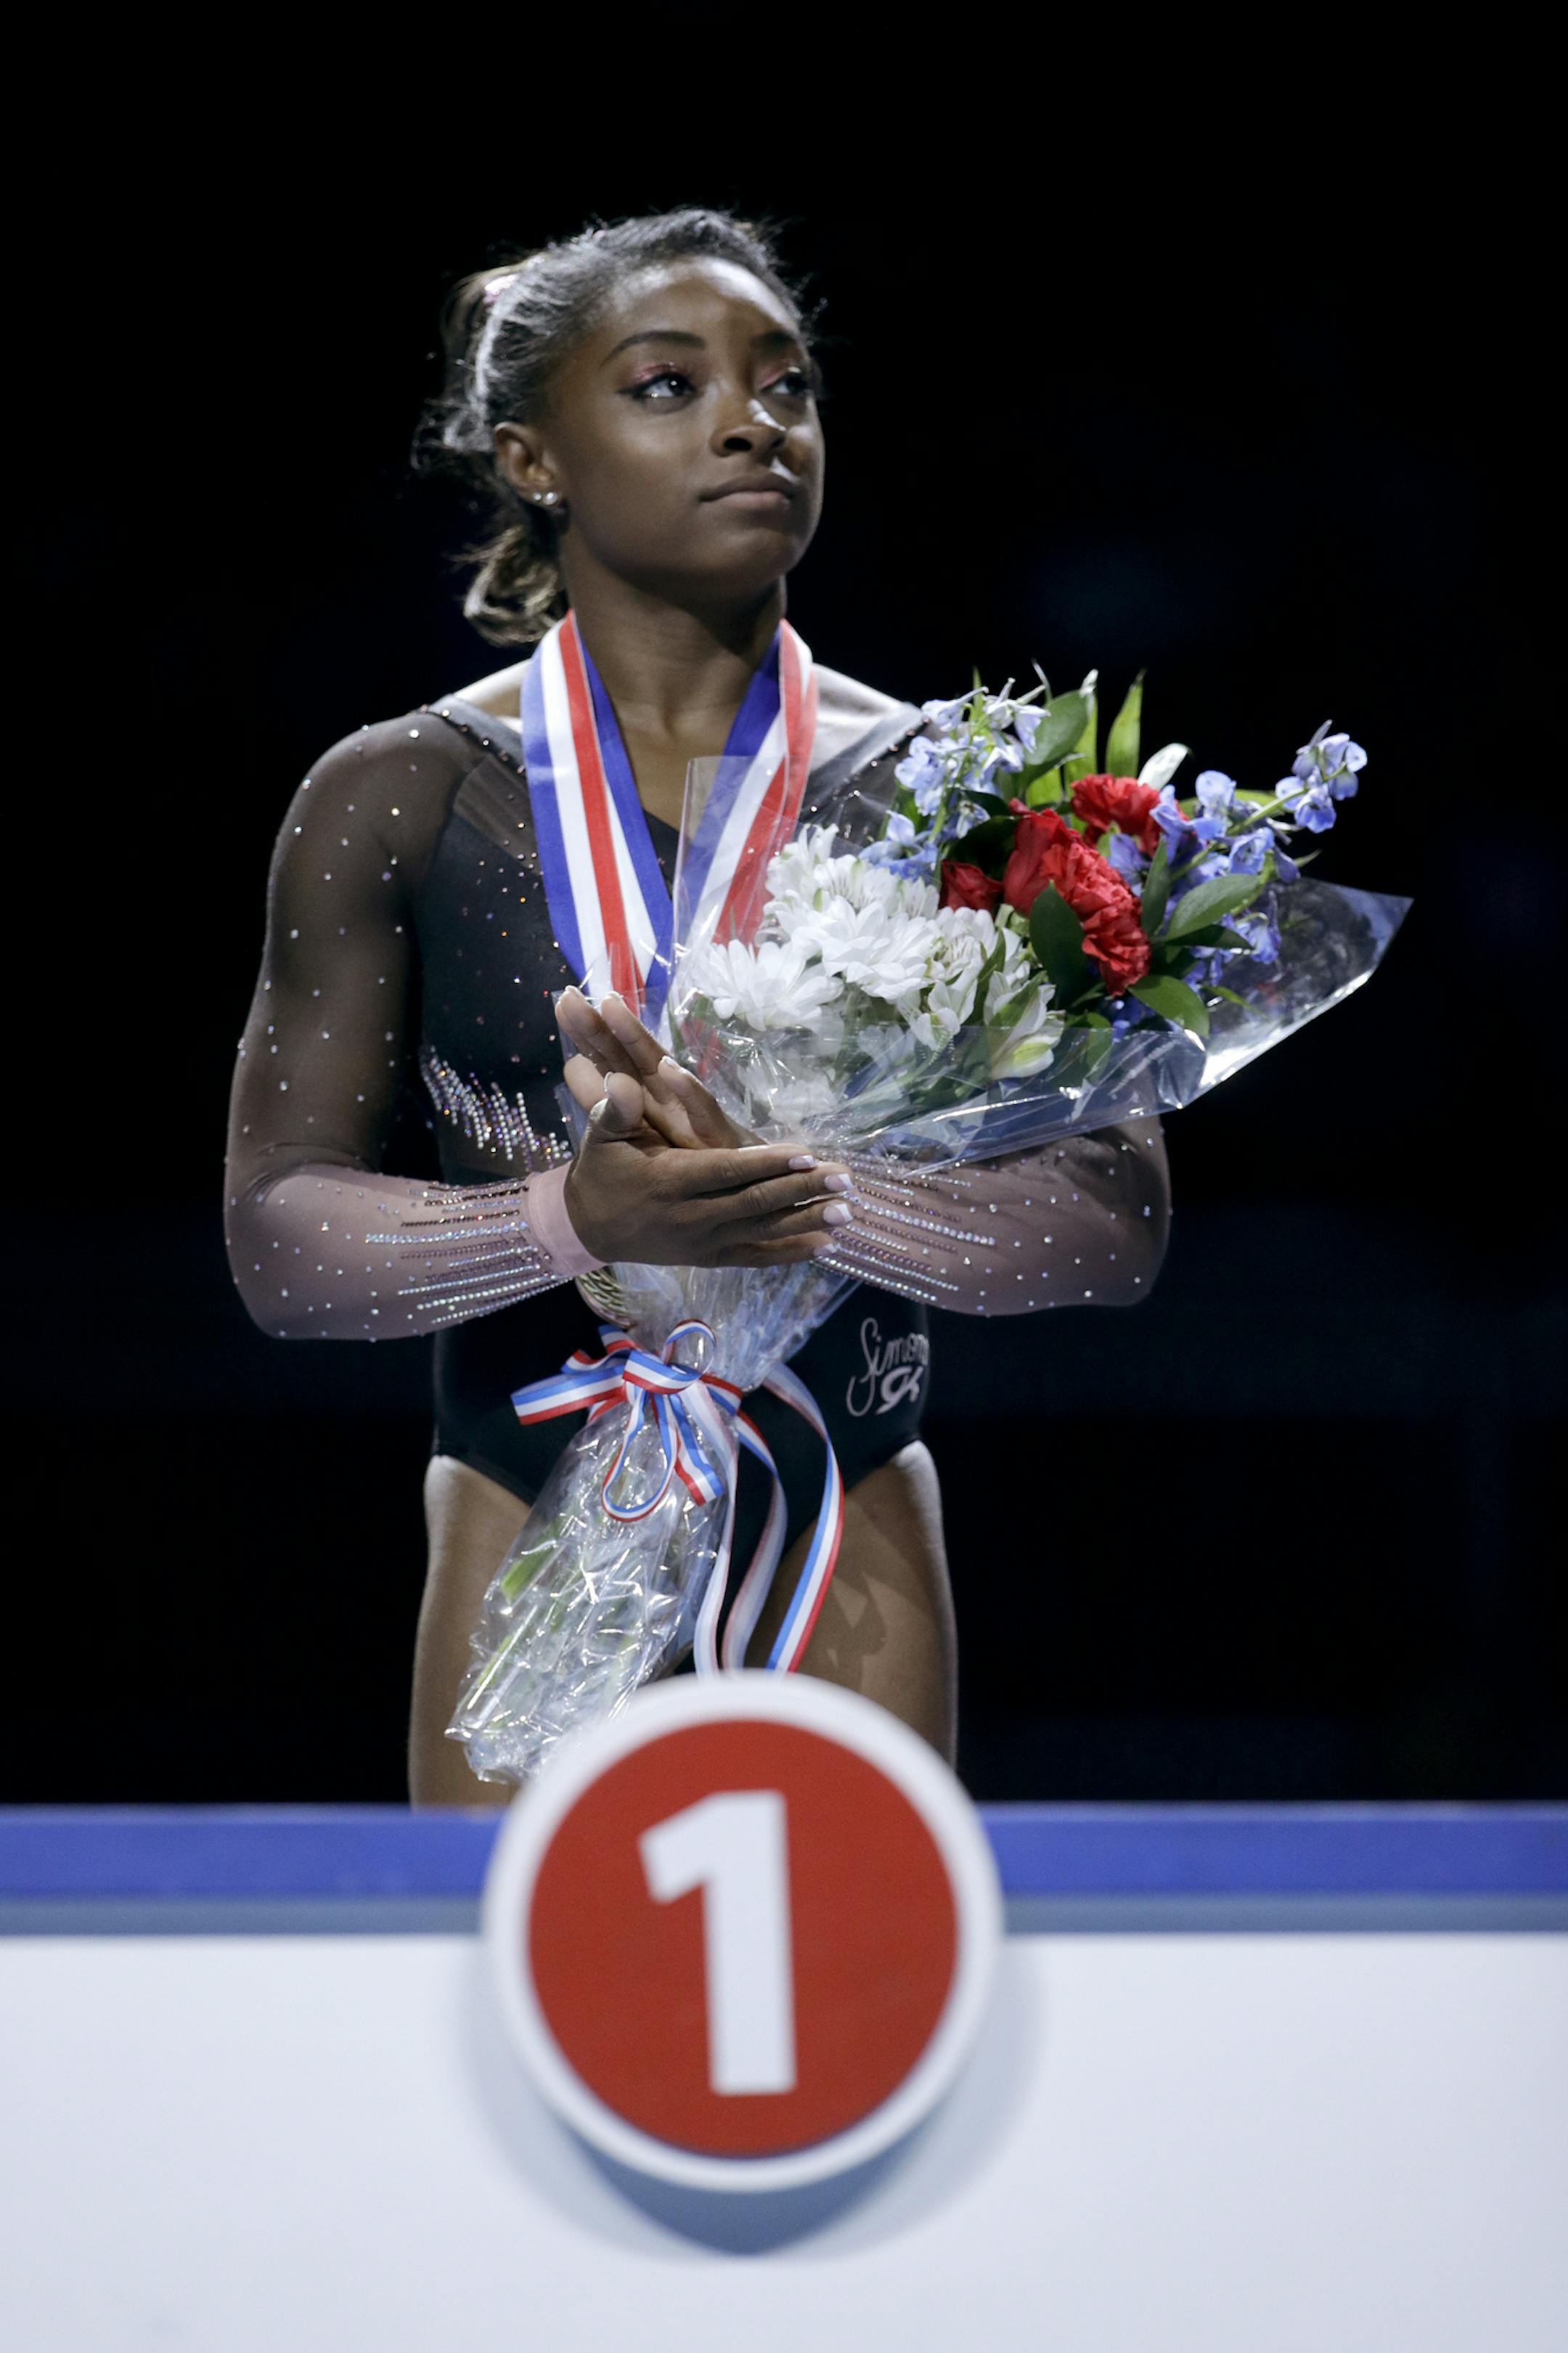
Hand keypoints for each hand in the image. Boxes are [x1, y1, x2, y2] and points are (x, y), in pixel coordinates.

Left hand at [556, 987, 755, 1149]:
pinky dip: (687, 1088)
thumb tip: (571, 1065)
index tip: (563, 1001)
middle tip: (571, 995)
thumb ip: (604, 1102)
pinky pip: (702, 1111)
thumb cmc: (693, 1158)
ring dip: (638, 1039)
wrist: (746, 1191)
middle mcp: (667, 1097)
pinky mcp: (716, 1138)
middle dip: (602, 1025)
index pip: (613, 1059)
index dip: (589, 1033)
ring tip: (612, 1008)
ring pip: (661, 1072)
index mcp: (646, 1096)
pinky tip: (669, 1068)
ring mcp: (691, 1115)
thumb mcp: (640, 1132)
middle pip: (630, 1056)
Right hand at [562, 1068, 854, 1268]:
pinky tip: (826, 1246)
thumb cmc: (601, 1170)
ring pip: (763, 1233)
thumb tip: (622, 1082)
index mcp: (669, 1182)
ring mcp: (703, 1243)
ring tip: (847, 1213)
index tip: (807, 1151)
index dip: (768, 1164)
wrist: (588, 1227)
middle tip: (845, 1179)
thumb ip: (616, 1109)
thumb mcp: (600, 1135)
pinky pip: (755, 1259)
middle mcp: (691, 1218)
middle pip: (755, 1204)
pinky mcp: (709, 1259)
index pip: (727, 1171)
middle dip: (803, 1190)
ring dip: (807, 1223)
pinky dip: (791, 1253)